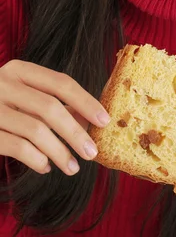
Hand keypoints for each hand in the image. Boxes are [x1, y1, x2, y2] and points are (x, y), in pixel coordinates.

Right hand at [0, 60, 109, 175]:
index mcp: (19, 70)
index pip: (60, 83)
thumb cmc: (1, 105)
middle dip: (75, 133)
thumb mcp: (23, 95)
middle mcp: (2, 83)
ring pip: (35, 130)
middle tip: (92, 153)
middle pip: (50, 108)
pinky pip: (16, 147)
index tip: (104, 120)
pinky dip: (36, 159)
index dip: (85, 101)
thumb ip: (51, 102)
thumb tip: (90, 120)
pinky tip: (46, 167)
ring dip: (59, 151)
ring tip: (72, 167)